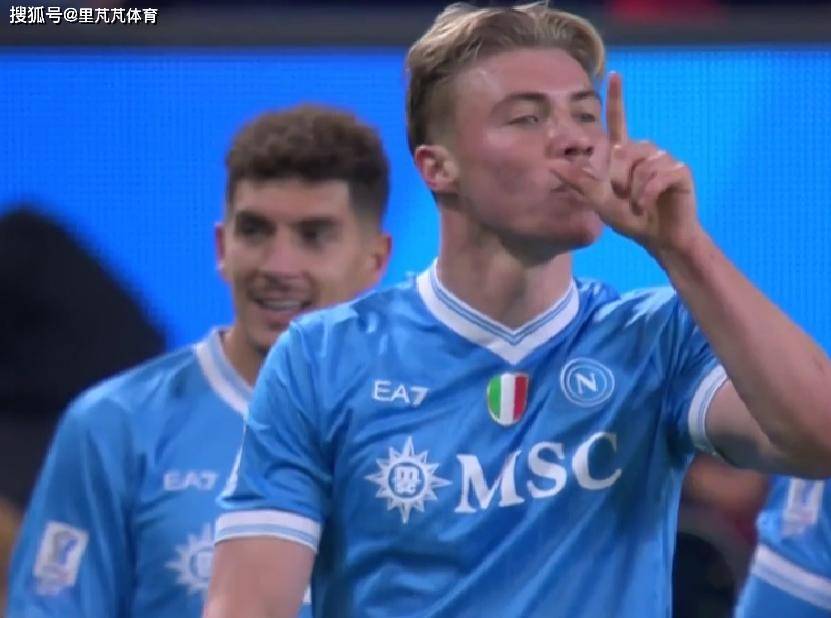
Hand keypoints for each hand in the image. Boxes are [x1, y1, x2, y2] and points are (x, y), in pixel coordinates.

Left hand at [552, 73, 703, 255]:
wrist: (659, 238)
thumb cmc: (630, 219)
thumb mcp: (599, 201)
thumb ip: (578, 181)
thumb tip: (551, 164)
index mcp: (625, 154)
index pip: (618, 120)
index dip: (616, 98)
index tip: (614, 74)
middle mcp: (644, 150)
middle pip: (622, 151)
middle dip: (618, 179)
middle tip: (625, 199)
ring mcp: (664, 159)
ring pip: (639, 164)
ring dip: (633, 190)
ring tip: (638, 204)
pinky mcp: (679, 170)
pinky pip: (656, 175)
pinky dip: (646, 194)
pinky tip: (647, 205)